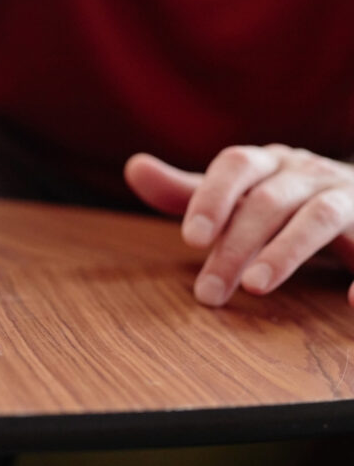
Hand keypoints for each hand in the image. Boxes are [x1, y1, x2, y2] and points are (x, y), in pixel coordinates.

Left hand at [124, 145, 353, 306]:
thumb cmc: (280, 200)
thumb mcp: (234, 194)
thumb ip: (187, 190)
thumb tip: (133, 168)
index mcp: (268, 163)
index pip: (236, 165)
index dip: (212, 198)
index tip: (190, 240)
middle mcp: (308, 173)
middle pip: (268, 201)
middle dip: (235, 246)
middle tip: (208, 292)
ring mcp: (349, 196)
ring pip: (321, 215)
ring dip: (288, 251)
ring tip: (256, 287)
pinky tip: (351, 302)